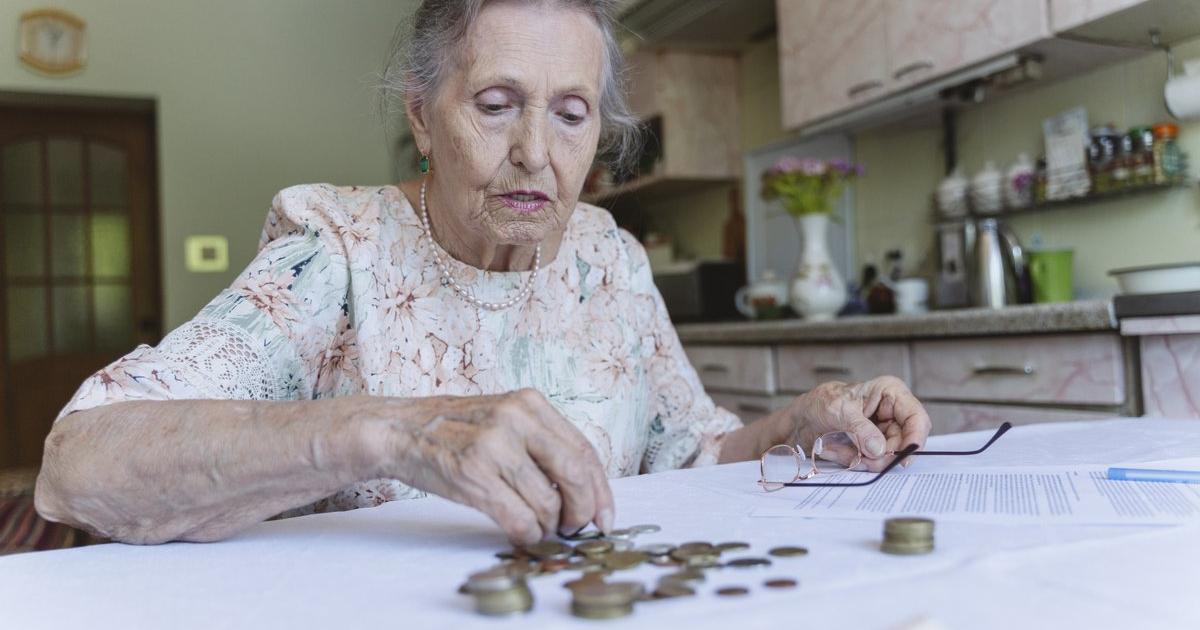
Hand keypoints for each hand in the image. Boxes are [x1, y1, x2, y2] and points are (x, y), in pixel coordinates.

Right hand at [375, 389, 613, 545]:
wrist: (400, 430)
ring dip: (549, 526)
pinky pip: (519, 518)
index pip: (584, 450)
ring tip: (538, 528)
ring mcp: (493, 446)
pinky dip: (527, 534)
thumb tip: (583, 490)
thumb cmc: (455, 429)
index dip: (601, 490)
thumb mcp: (504, 417)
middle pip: (575, 474)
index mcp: (530, 403)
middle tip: (576, 527)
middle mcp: (515, 419)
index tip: (605, 516)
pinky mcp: (473, 475)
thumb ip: (542, 443)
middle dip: (582, 510)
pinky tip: (519, 532)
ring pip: (547, 503)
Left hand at [780, 376, 930, 471]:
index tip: (901, 458)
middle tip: (859, 458)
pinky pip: (872, 462)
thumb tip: (880, 449)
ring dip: (861, 459)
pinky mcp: (872, 447)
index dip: (914, 439)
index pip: (916, 418)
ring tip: (836, 448)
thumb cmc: (820, 403)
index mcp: (890, 393)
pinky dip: (854, 461)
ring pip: (887, 457)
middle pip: (903, 444)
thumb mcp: (838, 411)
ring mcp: (883, 432)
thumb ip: (860, 429)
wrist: (800, 419)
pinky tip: (836, 451)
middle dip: (880, 455)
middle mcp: (892, 413)